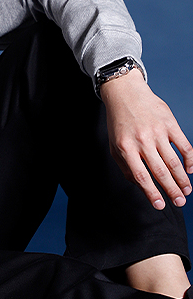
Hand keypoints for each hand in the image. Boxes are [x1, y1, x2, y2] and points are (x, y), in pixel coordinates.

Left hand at [101, 68, 192, 208]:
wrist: (125, 93)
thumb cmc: (119, 122)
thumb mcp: (115, 144)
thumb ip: (125, 165)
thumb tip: (139, 184)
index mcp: (126, 147)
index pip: (140, 175)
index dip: (151, 192)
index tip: (159, 205)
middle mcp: (142, 141)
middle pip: (160, 171)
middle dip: (171, 190)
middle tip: (180, 203)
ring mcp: (157, 132)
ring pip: (174, 161)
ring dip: (182, 178)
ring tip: (186, 191)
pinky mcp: (170, 124)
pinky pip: (184, 145)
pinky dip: (190, 159)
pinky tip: (191, 170)